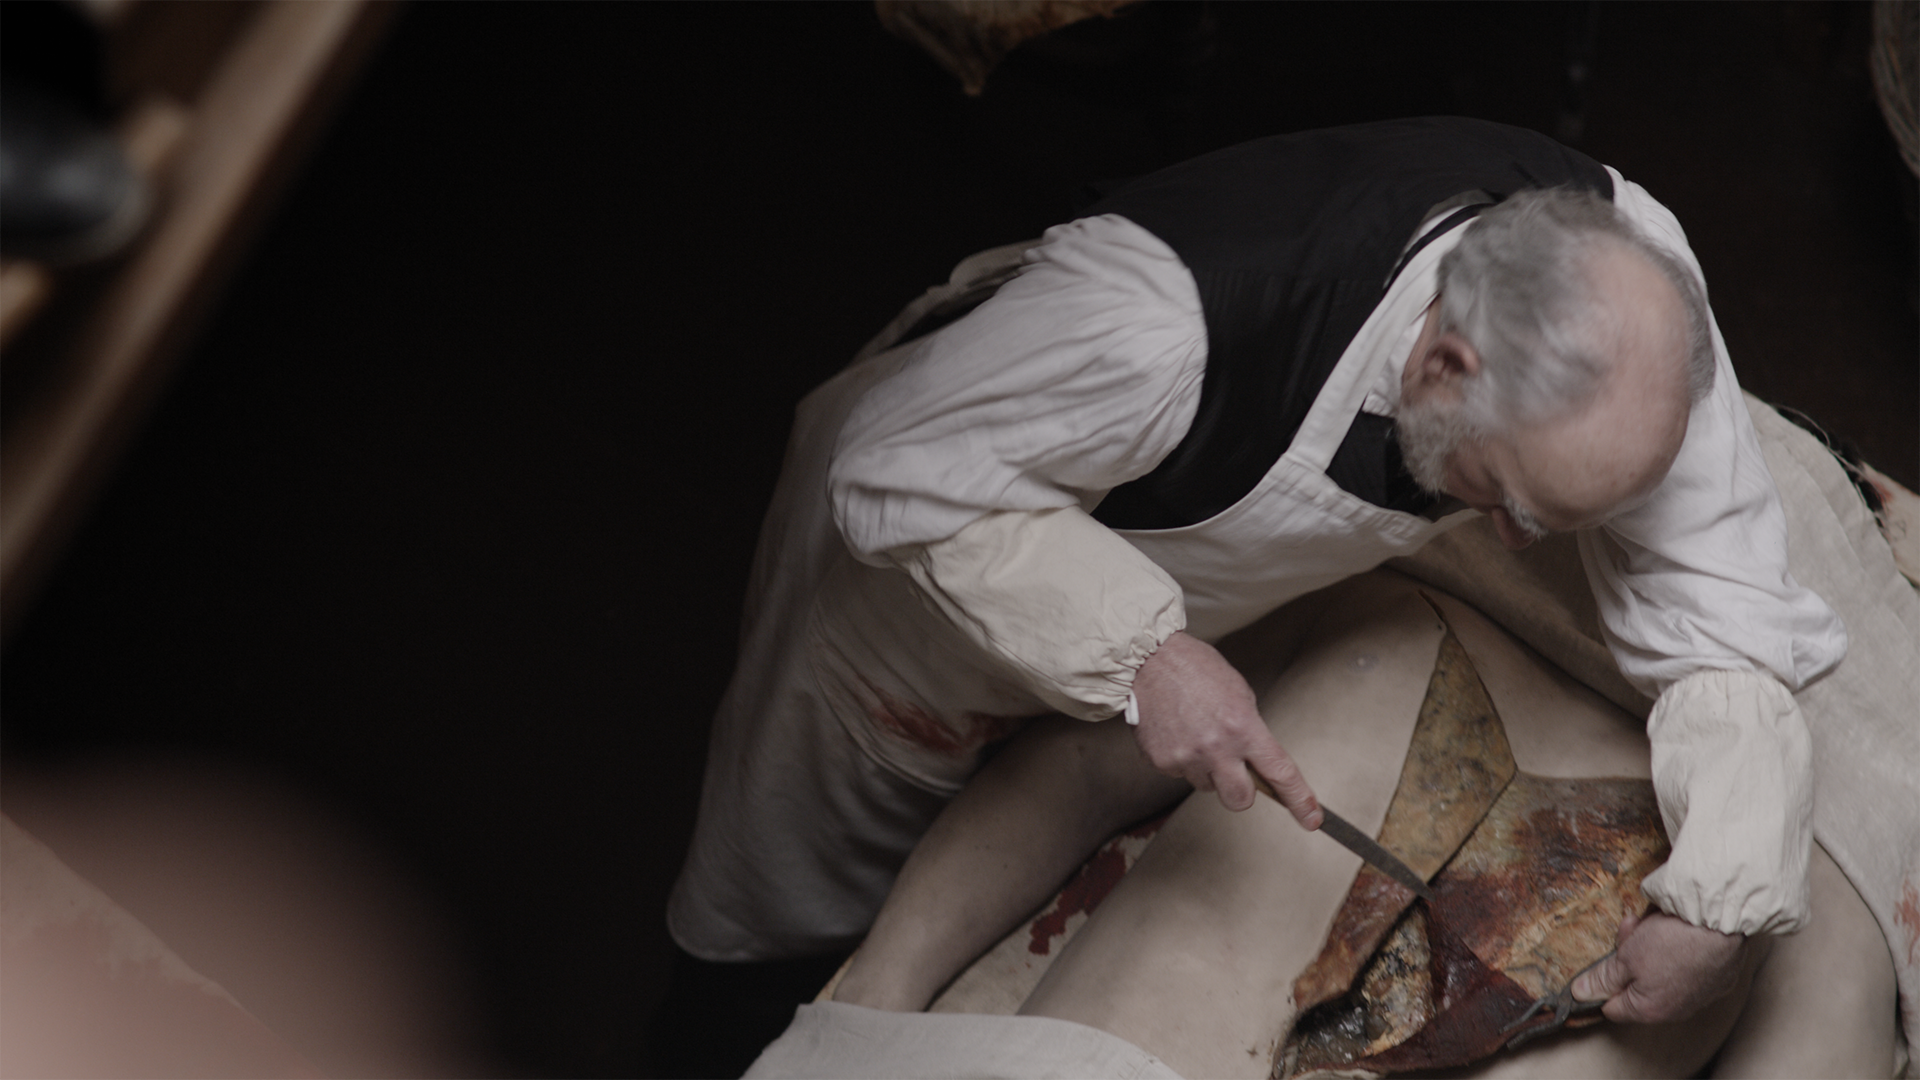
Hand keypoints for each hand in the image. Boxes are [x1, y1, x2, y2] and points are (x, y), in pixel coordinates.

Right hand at [1130, 631, 1320, 824]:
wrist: (1148, 661)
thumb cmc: (1195, 669)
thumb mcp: (1238, 693)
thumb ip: (1250, 730)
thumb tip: (1255, 759)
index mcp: (1243, 727)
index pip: (1279, 772)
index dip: (1298, 799)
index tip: (1311, 819)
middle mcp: (1216, 748)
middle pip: (1240, 799)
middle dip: (1241, 790)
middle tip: (1234, 770)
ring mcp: (1186, 758)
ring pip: (1206, 786)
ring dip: (1207, 770)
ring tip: (1195, 735)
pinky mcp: (1161, 762)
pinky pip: (1180, 775)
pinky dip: (1181, 760)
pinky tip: (1176, 733)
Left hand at [1570, 910, 1745, 1023]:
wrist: (1723, 923)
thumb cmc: (1672, 942)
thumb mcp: (1626, 957)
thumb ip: (1603, 979)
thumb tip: (1580, 994)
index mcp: (1650, 1011)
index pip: (1612, 1008)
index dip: (1602, 982)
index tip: (1606, 958)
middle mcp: (1677, 1010)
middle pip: (1636, 985)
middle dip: (1627, 955)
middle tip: (1630, 928)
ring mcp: (1700, 996)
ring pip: (1660, 973)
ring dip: (1649, 947)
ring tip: (1653, 922)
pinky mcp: (1718, 979)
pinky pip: (1686, 968)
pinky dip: (1677, 950)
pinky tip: (1677, 929)